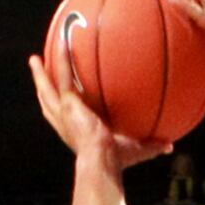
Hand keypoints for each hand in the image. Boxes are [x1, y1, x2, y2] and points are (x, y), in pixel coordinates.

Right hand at [26, 50, 171, 169]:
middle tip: (37, 73)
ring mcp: (62, 112)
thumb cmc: (116, 162)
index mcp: (74, 131)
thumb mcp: (136, 150)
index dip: (57, 107)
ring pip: (46, 88)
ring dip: (40, 73)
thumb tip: (170, 145)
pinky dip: (61, 59)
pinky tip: (62, 42)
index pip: (62, 118)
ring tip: (34, 59)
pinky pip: (63, 75)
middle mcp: (63, 122)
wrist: (101, 160)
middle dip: (41, 86)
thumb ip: (152, 145)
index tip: (59, 98)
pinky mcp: (68, 104)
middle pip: (47, 101)